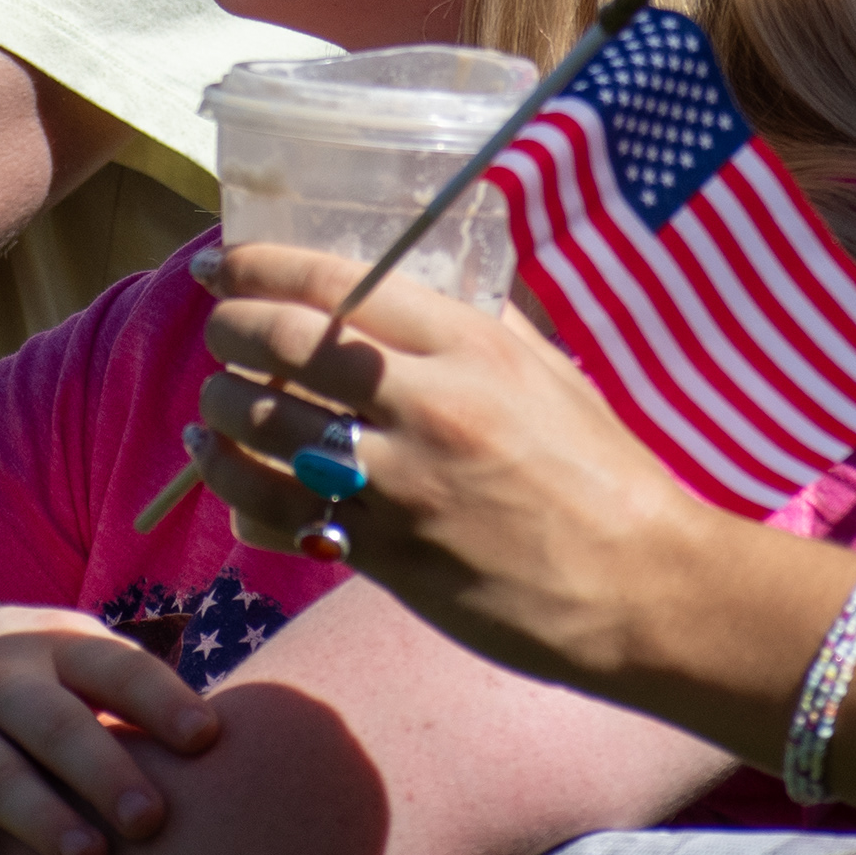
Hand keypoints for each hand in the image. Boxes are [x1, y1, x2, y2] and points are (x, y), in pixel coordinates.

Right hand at [0, 462, 215, 854]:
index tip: (208, 738)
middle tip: (154, 820)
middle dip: (104, 770)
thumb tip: (238, 733)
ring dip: (42, 819)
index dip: (159, 697)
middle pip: (55, 724)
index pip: (110, 663)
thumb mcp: (45, 650)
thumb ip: (120, 681)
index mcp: (45, 644)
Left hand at [189, 241, 722, 687]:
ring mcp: (401, 483)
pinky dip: (237, 488)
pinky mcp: (386, 556)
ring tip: (212, 406)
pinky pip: (282, 513)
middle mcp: (427, 404)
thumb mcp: (549, 374)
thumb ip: (478, 328)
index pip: (336, 285)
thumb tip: (416, 288)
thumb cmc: (607, 476)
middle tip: (218, 331)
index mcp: (470, 346)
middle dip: (230, 331)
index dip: (260, 267)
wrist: (643, 589)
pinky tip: (224, 473)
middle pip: (285, 347)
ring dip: (219, 410)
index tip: (220, 266)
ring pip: (265, 429)